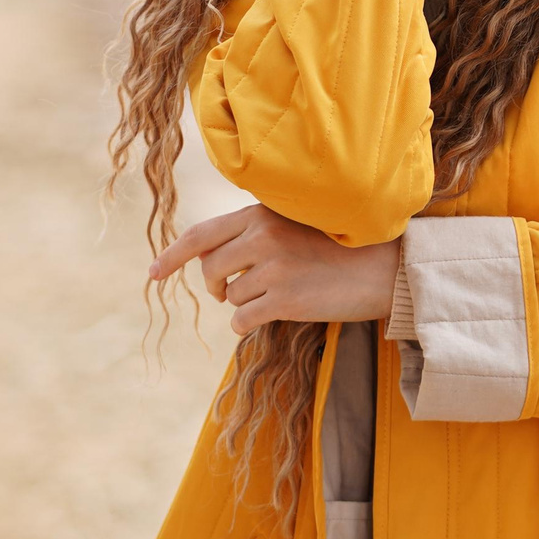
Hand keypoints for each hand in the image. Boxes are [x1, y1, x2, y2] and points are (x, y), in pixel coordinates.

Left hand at [148, 203, 397, 334]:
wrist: (385, 269)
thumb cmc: (343, 248)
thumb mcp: (298, 225)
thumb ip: (257, 232)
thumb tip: (211, 257)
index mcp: (263, 214)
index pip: (201, 235)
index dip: (172, 257)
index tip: (153, 275)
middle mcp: (263, 237)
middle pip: (210, 269)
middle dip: (215, 285)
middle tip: (229, 292)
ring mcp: (273, 268)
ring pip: (230, 296)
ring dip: (244, 303)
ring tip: (278, 296)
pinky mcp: (284, 300)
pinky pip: (242, 320)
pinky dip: (249, 324)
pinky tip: (273, 316)